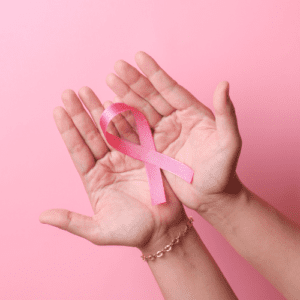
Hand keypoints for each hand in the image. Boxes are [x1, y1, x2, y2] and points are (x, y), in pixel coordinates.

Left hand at [39, 79, 189, 252]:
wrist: (162, 229)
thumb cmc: (131, 231)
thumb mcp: (98, 230)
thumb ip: (71, 221)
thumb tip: (42, 216)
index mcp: (95, 178)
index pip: (78, 150)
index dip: (68, 130)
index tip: (58, 110)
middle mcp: (109, 164)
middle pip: (92, 134)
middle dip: (80, 113)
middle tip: (70, 92)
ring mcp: (128, 157)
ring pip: (111, 129)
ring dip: (100, 110)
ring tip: (89, 90)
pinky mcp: (146, 154)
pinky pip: (134, 133)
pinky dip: (126, 118)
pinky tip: (115, 102)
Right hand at [105, 51, 243, 214]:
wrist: (211, 196)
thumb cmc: (224, 171)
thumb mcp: (229, 143)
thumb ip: (227, 114)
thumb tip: (224, 84)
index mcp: (191, 114)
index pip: (171, 89)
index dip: (155, 73)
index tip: (139, 56)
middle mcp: (174, 121)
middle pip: (151, 98)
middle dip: (134, 82)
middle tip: (116, 67)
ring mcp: (161, 135)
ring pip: (139, 113)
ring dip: (124, 98)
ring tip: (108, 83)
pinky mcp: (151, 151)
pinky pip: (134, 134)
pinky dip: (122, 123)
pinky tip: (109, 111)